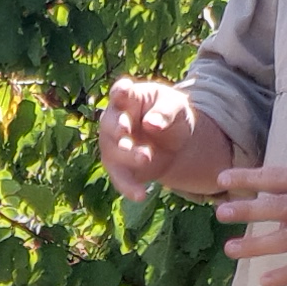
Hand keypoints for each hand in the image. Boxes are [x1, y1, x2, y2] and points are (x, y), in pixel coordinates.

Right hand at [100, 77, 198, 199]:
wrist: (175, 141)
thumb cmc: (171, 114)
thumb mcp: (177, 107)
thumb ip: (166, 112)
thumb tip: (151, 124)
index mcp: (129, 98)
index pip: (120, 92)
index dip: (119, 91)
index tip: (123, 90)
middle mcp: (115, 120)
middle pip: (110, 123)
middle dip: (116, 127)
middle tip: (124, 131)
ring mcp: (113, 144)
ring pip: (113, 151)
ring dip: (127, 155)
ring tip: (146, 157)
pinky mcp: (120, 167)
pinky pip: (120, 178)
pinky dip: (128, 187)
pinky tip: (140, 195)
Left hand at [218, 161, 286, 285]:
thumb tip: (276, 213)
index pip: (277, 176)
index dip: (249, 178)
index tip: (224, 177)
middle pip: (276, 206)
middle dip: (245, 210)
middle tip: (220, 213)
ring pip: (284, 239)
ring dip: (255, 245)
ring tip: (231, 249)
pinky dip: (285, 275)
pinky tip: (264, 281)